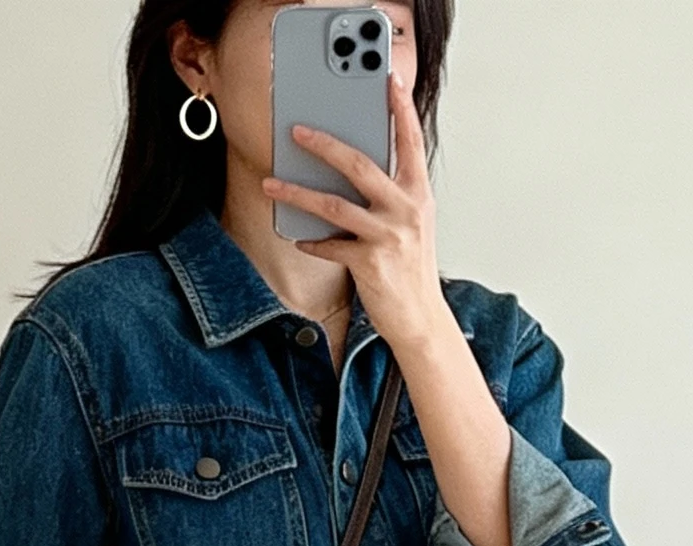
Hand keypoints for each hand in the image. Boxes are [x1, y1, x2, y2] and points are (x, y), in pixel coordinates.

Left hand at [263, 69, 446, 357]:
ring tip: (272, 183)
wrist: (420, 318)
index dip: (399, 108)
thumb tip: (353, 166)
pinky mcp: (369, 263)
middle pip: (360, 164)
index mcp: (418, 194)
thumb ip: (392, 192)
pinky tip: (298, 236)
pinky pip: (330, 244)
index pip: (410, 141)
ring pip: (334, 204)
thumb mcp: (412, 223)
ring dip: (297, 192)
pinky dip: (311, 240)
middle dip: (324, 144)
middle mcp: (406, 210)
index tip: (387, 80)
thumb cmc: (411, 268)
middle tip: (296, 131)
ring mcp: (388, 236)